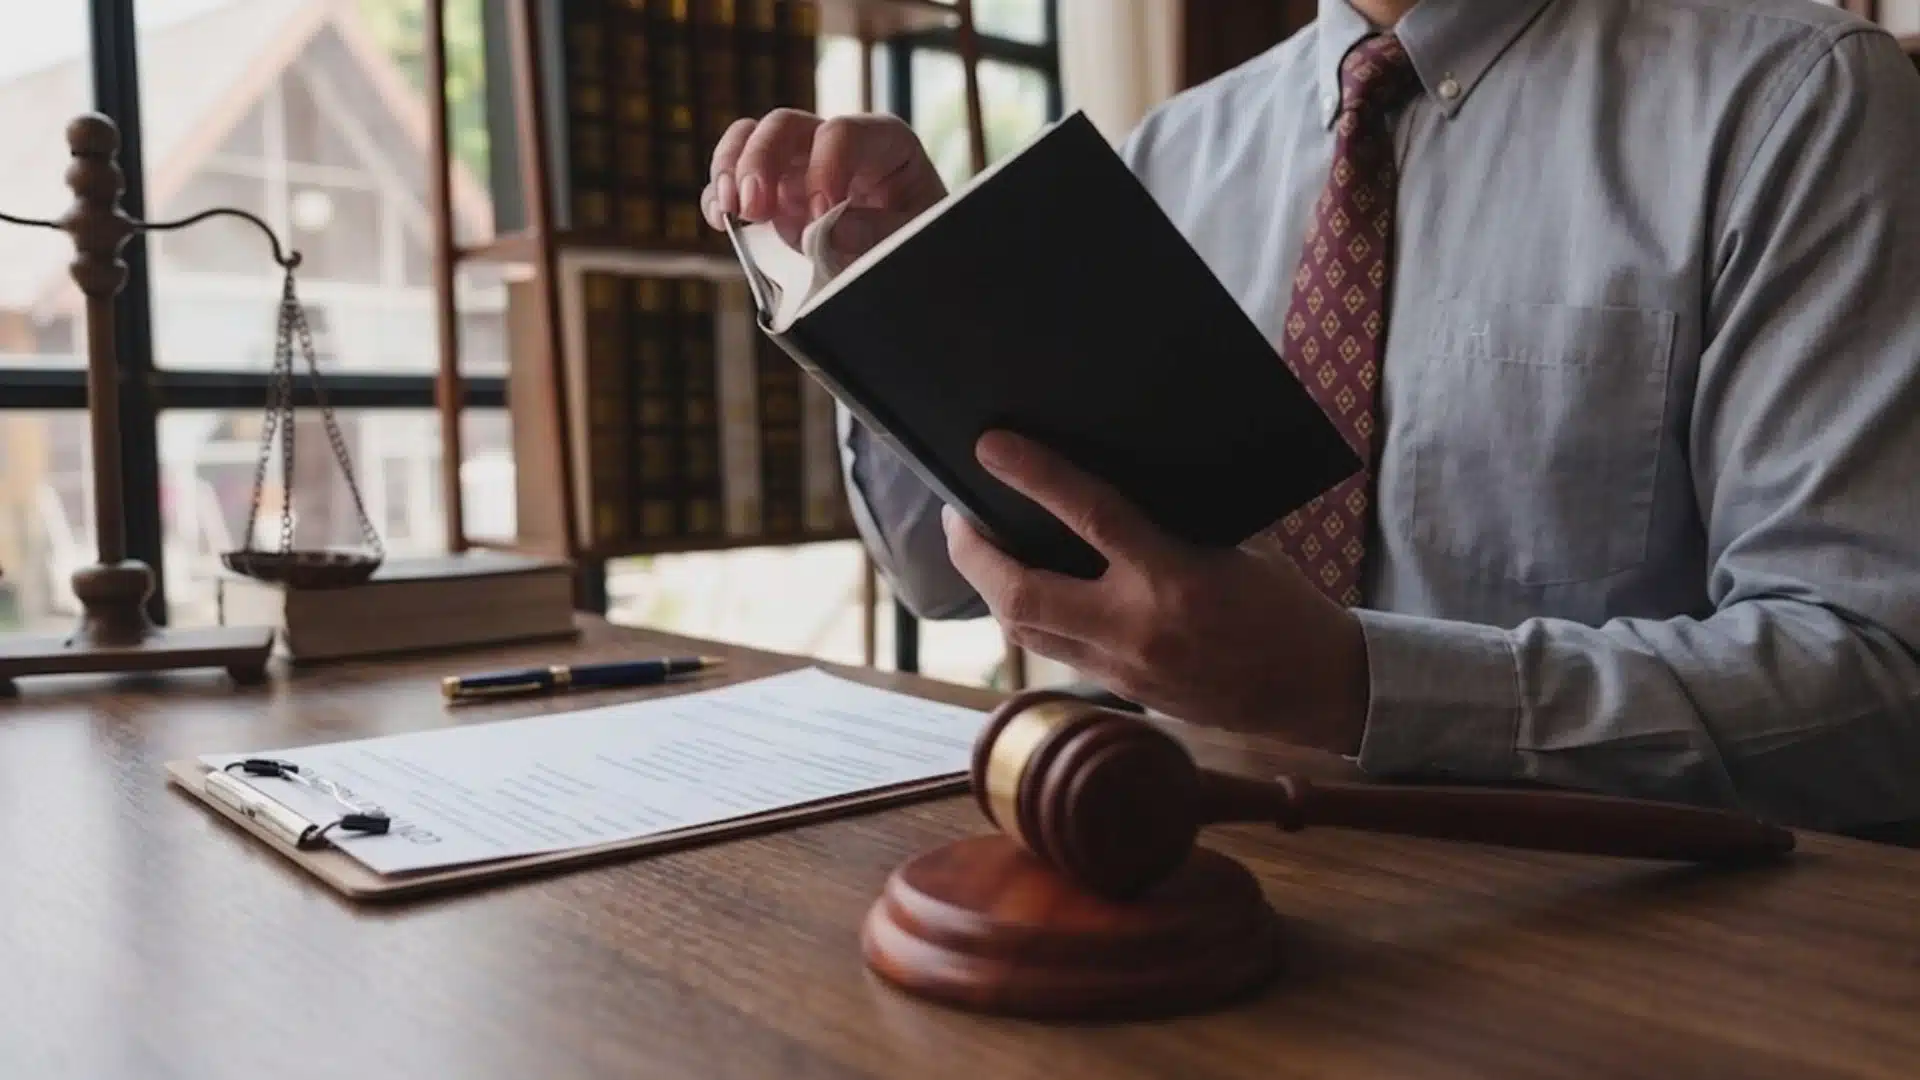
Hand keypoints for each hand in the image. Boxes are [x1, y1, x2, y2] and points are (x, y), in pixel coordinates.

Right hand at [703, 109, 946, 254]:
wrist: (910, 258)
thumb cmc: (920, 237)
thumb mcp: (914, 235)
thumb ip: (877, 232)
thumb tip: (826, 230)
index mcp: (881, 141)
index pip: (841, 133)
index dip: (825, 167)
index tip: (822, 213)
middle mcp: (833, 144)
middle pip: (785, 126)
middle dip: (762, 161)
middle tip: (754, 207)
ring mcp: (799, 165)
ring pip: (751, 139)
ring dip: (732, 169)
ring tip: (729, 210)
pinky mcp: (776, 194)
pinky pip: (736, 181)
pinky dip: (720, 196)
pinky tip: (719, 219)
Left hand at [943, 431, 1372, 754]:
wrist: (1316, 690)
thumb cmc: (1283, 606)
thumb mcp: (1232, 547)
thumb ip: (1164, 527)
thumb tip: (1095, 497)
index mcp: (1177, 578)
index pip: (1092, 516)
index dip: (1035, 476)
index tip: (991, 447)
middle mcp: (1139, 630)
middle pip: (1022, 592)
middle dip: (973, 552)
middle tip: (958, 514)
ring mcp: (1124, 669)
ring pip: (1024, 629)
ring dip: (989, 587)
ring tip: (977, 549)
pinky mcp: (1123, 693)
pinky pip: (1053, 650)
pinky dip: (1028, 616)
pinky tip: (1022, 590)